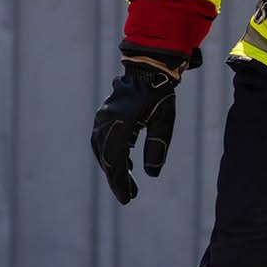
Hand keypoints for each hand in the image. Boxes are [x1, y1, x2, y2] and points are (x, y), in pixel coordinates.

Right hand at [91, 56, 184, 205]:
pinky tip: (125, 164)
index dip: (119, 183)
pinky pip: (104, 141)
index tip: (127, 199)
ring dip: (114, 168)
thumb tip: (151, 174)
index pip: (115, 161)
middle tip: (129, 197)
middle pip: (107, 159)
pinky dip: (113, 155)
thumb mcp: (164, 122)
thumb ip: (157, 148)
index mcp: (120, 123)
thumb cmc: (159, 94)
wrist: (149, 68)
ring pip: (103, 151)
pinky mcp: (105, 116)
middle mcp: (106, 121)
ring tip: (128, 184)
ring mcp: (103, 118)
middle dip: (117, 179)